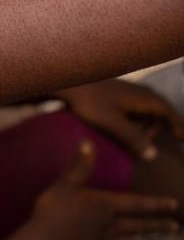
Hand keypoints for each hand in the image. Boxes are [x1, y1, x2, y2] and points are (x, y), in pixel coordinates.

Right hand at [33, 141, 180, 239]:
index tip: (175, 205)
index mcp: (105, 206)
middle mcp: (110, 226)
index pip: (136, 204)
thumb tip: (87, 140)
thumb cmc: (52, 211)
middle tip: (177, 228)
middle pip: (139, 226)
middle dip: (159, 226)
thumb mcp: (65, 183)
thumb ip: (80, 165)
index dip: (156, 204)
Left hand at [55, 79, 183, 159]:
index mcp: (145, 98)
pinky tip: (119, 130)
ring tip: (129, 139)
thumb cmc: (89, 102)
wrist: (68, 83)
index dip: (178, 127)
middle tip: (145, 145)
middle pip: (160, 114)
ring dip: (143, 126)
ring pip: (146, 112)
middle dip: (157, 130)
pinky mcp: (118, 95)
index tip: (182, 141)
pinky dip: (133, 121)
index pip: (170, 113)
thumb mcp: (112, 123)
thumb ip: (132, 138)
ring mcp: (129, 92)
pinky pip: (134, 110)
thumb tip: (153, 155)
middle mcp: (141, 92)